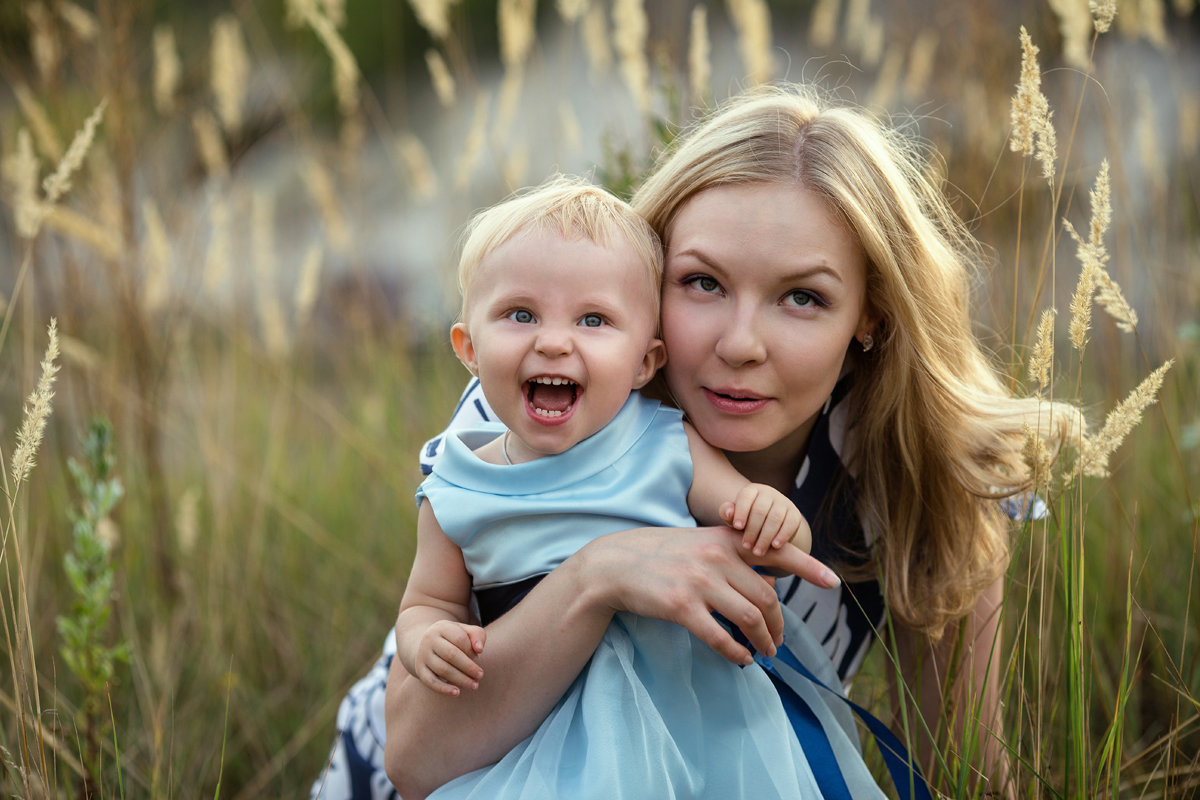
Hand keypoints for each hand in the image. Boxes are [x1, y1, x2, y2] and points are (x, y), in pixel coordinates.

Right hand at [413, 620, 485, 695]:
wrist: (425, 644)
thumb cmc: (452, 638)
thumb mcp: (464, 631)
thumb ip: (477, 635)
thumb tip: (479, 649)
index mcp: (442, 627)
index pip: (459, 638)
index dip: (470, 649)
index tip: (477, 656)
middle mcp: (430, 640)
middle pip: (451, 654)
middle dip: (468, 667)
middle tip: (480, 675)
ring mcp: (423, 655)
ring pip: (442, 669)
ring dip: (460, 679)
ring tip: (474, 685)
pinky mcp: (420, 670)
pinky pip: (430, 681)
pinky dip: (443, 689)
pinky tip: (457, 693)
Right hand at [577, 525, 837, 665]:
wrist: (614, 564)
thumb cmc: (660, 555)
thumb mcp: (701, 545)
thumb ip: (735, 560)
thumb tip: (770, 587)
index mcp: (725, 539)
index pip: (777, 551)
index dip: (809, 568)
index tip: (833, 583)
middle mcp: (717, 557)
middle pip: (766, 597)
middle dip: (778, 624)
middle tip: (779, 641)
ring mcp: (699, 582)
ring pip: (749, 617)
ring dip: (763, 640)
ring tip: (765, 652)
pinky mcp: (681, 606)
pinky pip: (720, 636)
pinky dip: (736, 651)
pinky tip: (741, 659)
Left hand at [720, 483, 812, 556]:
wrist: (771, 525)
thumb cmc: (746, 520)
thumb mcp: (735, 516)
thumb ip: (727, 513)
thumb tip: (729, 513)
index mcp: (752, 490)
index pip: (746, 497)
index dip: (742, 511)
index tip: (737, 527)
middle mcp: (768, 493)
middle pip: (760, 510)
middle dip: (752, 530)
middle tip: (746, 546)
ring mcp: (783, 502)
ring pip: (775, 518)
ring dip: (765, 537)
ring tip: (757, 552)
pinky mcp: (794, 513)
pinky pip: (790, 523)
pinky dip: (782, 535)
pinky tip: (774, 546)